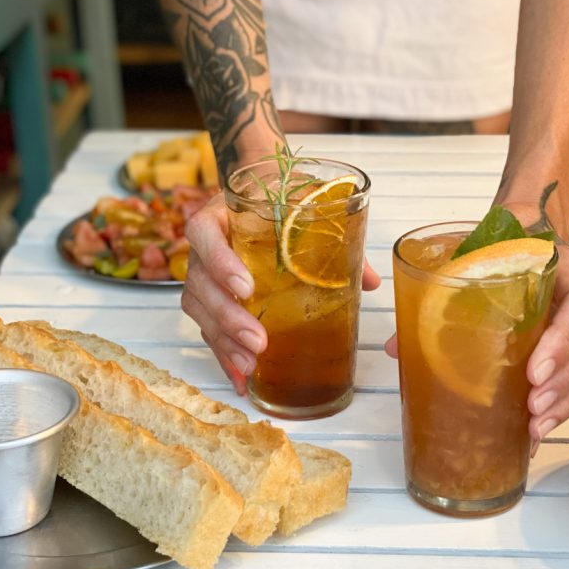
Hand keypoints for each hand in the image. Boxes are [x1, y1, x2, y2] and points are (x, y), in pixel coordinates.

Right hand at [182, 192, 380, 394]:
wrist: (261, 192)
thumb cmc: (277, 199)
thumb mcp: (302, 205)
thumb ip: (334, 237)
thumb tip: (369, 280)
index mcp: (220, 214)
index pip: (204, 234)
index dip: (219, 261)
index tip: (247, 286)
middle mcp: (204, 246)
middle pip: (200, 283)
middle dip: (228, 317)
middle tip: (258, 340)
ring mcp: (203, 274)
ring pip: (199, 310)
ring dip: (224, 341)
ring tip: (251, 363)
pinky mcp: (210, 299)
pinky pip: (208, 328)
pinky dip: (224, 354)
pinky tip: (241, 376)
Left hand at [382, 242, 568, 453]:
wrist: (534, 236)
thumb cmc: (508, 248)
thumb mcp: (479, 258)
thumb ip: (444, 291)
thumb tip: (394, 345)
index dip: (563, 340)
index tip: (534, 372)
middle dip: (566, 381)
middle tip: (532, 407)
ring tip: (535, 426)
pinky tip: (540, 425)